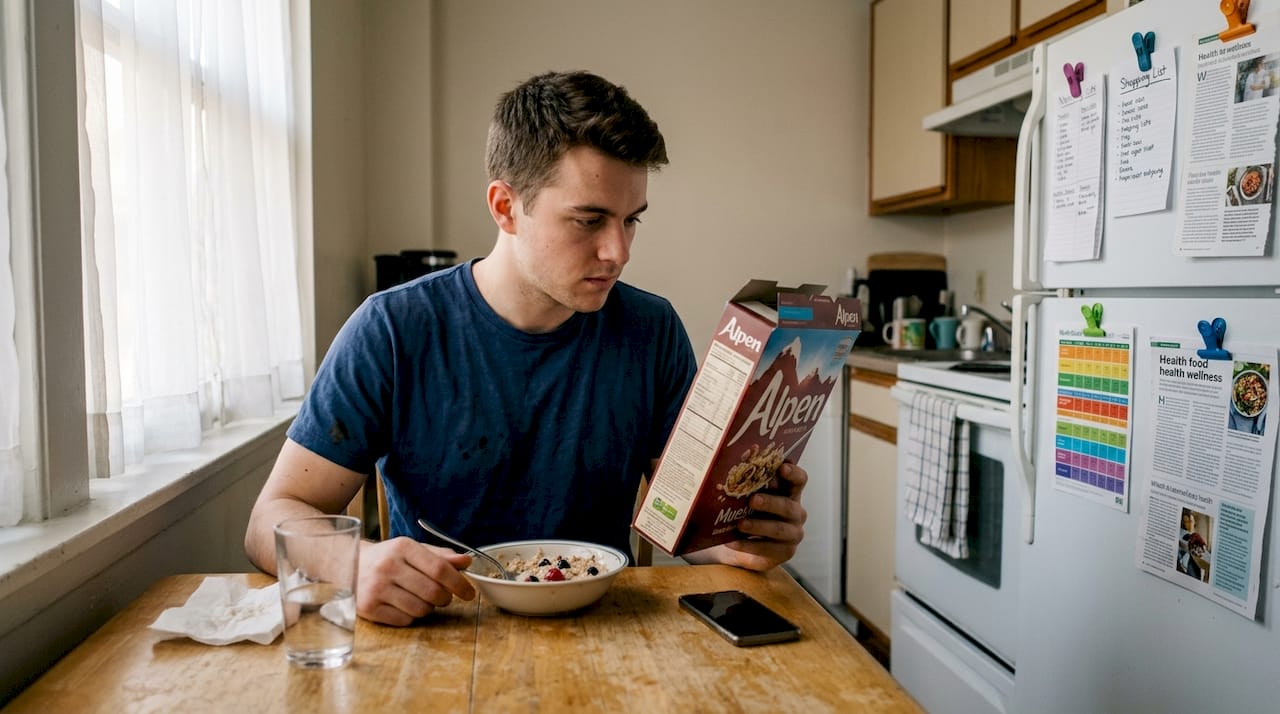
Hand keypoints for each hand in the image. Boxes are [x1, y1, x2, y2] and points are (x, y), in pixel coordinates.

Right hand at [355, 537, 476, 625]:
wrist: (349, 565)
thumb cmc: (389, 558)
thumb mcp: (413, 550)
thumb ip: (441, 556)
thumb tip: (467, 561)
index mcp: (403, 547)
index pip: (440, 569)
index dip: (459, 583)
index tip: (469, 593)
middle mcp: (388, 566)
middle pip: (433, 592)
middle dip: (445, 598)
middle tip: (442, 596)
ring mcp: (376, 588)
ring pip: (421, 609)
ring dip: (427, 608)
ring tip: (419, 598)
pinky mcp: (369, 607)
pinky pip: (405, 620)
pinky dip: (410, 616)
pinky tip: (402, 605)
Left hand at [686, 462, 808, 570]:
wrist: (741, 545)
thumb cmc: (746, 513)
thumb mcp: (747, 498)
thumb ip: (747, 487)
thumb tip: (724, 474)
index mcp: (789, 492)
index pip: (799, 480)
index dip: (793, 473)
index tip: (782, 468)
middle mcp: (795, 512)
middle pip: (788, 506)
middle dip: (770, 502)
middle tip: (753, 500)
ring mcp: (793, 533)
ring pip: (779, 529)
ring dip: (758, 526)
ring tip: (740, 524)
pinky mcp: (785, 552)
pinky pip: (767, 549)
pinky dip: (748, 545)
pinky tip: (732, 542)